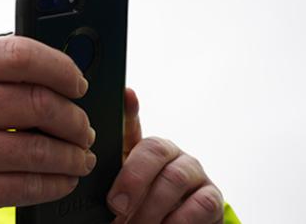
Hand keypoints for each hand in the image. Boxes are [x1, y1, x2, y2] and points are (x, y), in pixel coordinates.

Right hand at [0, 36, 95, 221]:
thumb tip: (55, 65)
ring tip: (79, 156)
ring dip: (73, 156)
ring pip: (38, 151)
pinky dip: (56, 184)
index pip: (19, 55)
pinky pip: (27, 187)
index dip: (61, 68)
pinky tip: (63, 179)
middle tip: (82, 128)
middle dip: (74, 119)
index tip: (78, 84)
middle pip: (37, 104)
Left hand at [108, 89, 223, 223]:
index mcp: (142, 150)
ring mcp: (194, 173)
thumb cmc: (141, 207)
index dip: (129, 109)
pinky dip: (178, 221)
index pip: (133, 125)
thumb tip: (93, 143)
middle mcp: (171, 154)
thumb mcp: (121, 192)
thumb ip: (110, 173)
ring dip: (151, 208)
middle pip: (155, 150)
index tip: (125, 95)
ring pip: (175, 178)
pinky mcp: (212, 198)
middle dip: (133, 179)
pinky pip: (200, 204)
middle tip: (116, 207)